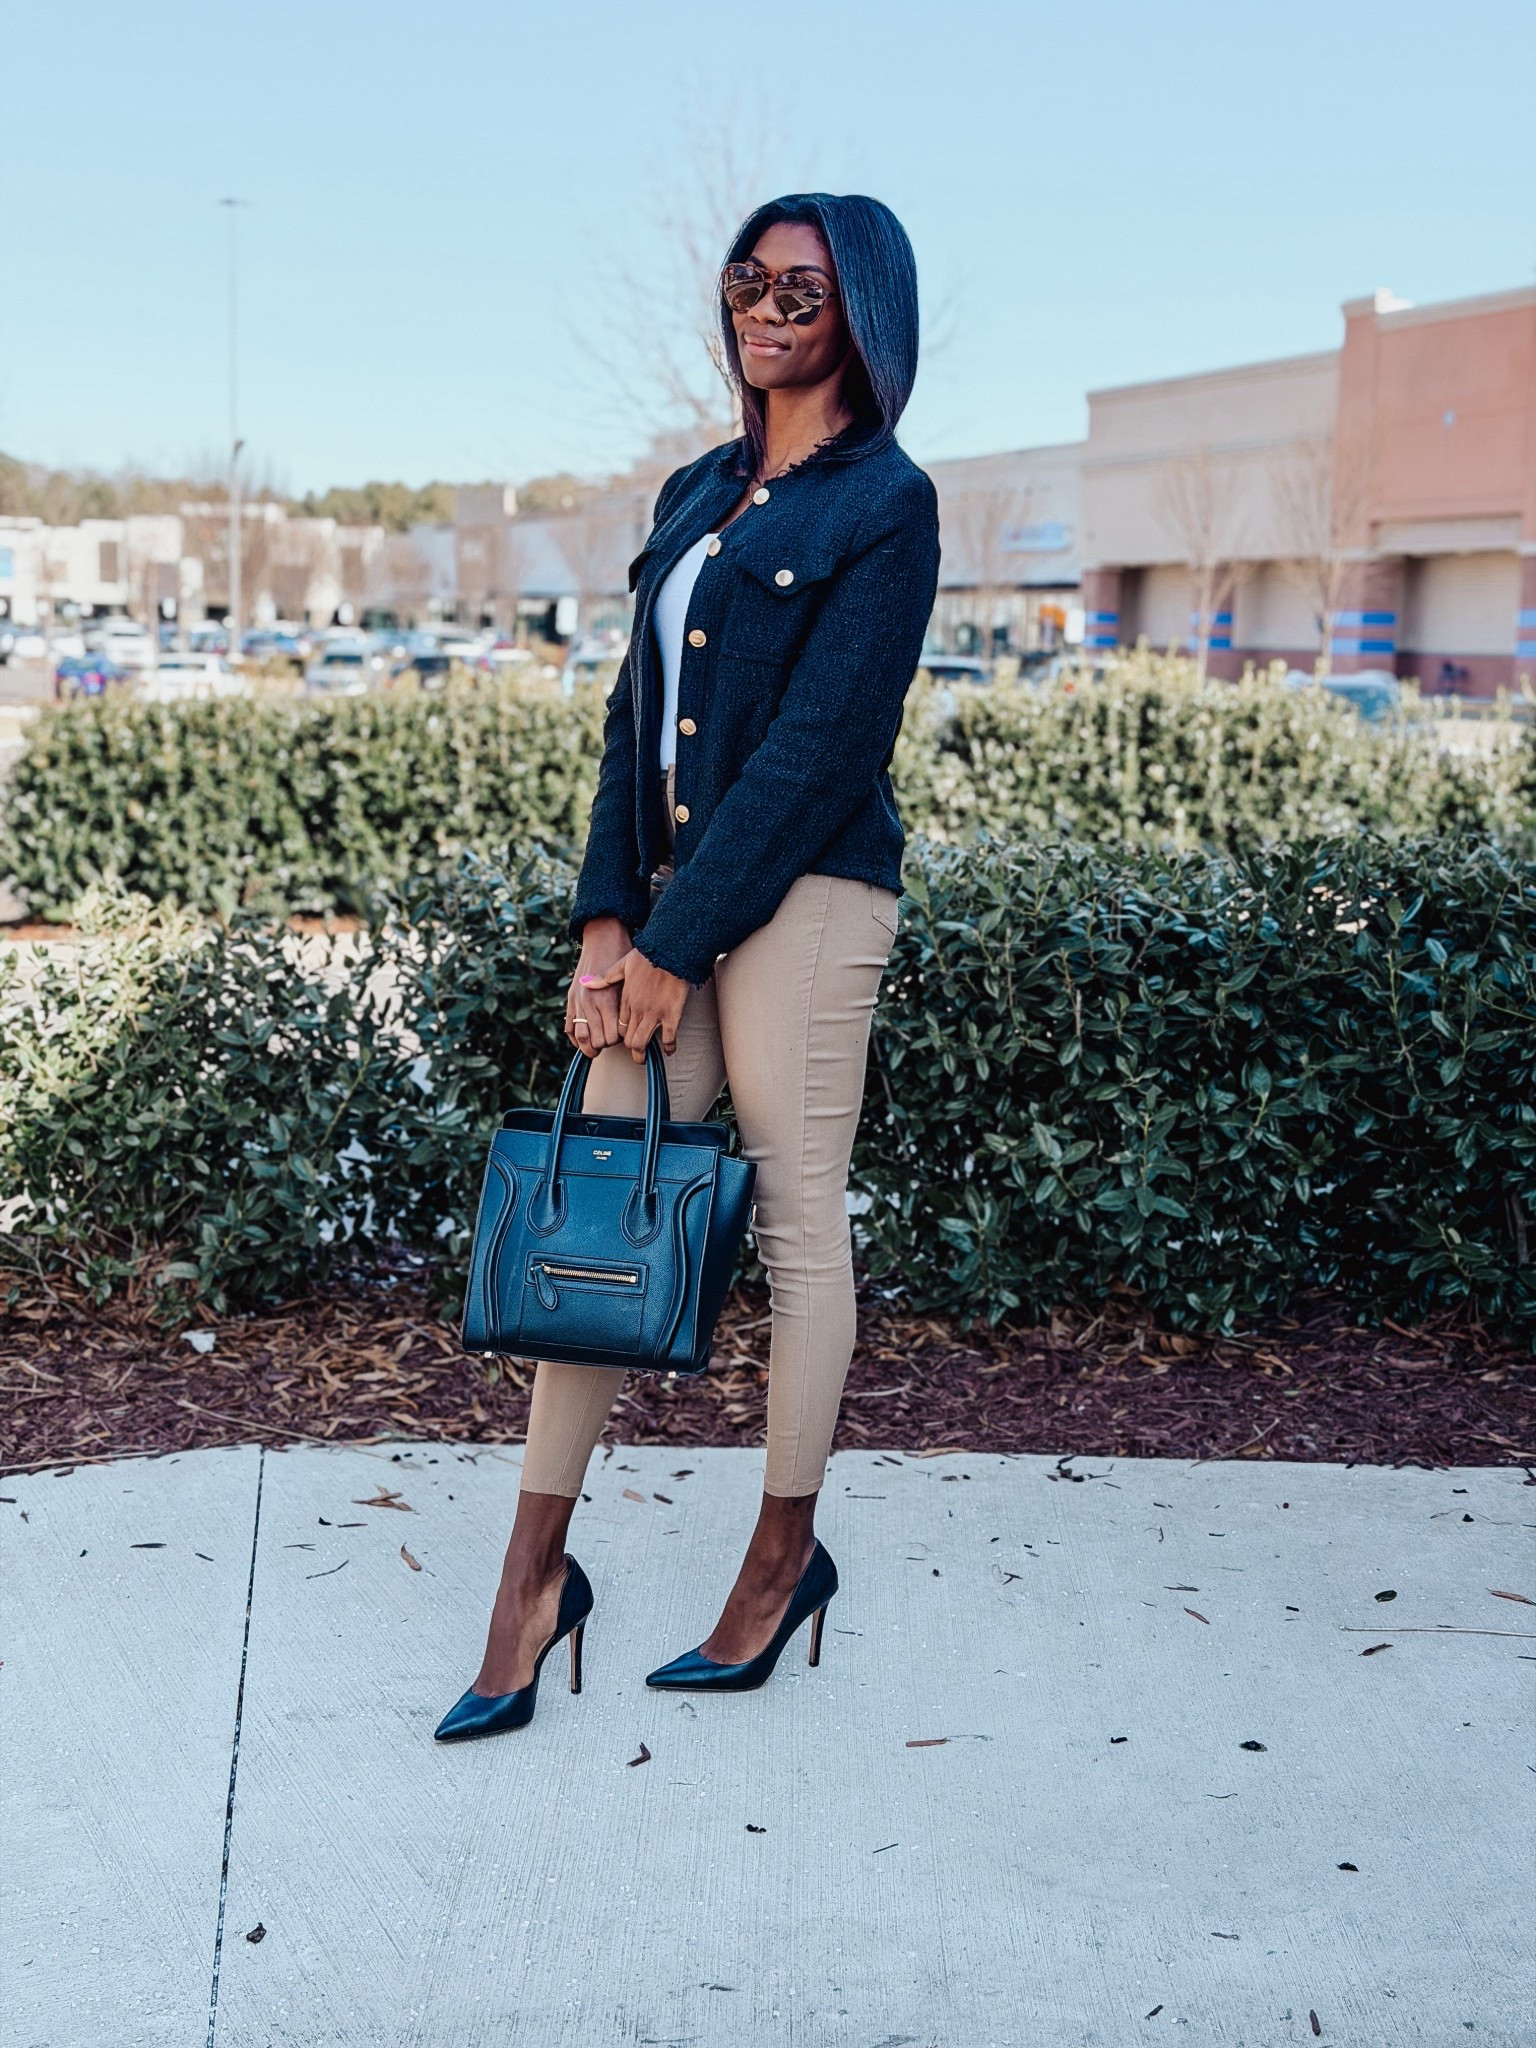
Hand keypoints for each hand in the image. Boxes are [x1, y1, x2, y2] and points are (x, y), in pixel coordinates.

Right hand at [565, 917, 629, 1055]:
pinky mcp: (570, 999)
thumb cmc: (622, 958)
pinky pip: (569, 1026)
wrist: (603, 937)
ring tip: (597, 1048)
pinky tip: (584, 1040)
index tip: (625, 1036)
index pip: (613, 1036)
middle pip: (598, 1040)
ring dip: (590, 1047)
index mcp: (607, 1000)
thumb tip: (633, 1028)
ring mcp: (578, 1002)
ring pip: (582, 1037)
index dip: (620, 1040)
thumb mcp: (629, 981)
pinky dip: (575, 1038)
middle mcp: (590, 1003)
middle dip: (606, 1045)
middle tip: (612, 1041)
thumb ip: (628, 1005)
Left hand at [581, 947, 689, 1060]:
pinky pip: (668, 1037)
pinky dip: (668, 1047)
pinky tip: (669, 1050)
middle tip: (635, 1054)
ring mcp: (654, 1013)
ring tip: (644, 1058)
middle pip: (628, 1039)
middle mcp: (637, 1010)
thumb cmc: (647, 956)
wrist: (668, 951)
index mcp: (626, 1000)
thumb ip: (605, 978)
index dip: (621, 1034)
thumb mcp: (622, 965)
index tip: (626, 1037)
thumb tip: (584, 983)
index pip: (619, 1026)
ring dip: (642, 1053)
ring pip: (641, 1042)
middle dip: (631, 1049)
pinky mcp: (670, 1014)